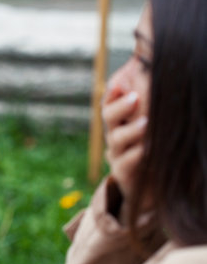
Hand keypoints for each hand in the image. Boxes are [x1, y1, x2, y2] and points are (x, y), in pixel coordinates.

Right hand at [102, 83, 146, 201]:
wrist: (152, 188)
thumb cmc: (154, 151)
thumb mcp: (150, 127)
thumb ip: (147, 105)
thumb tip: (145, 75)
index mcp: (120, 121)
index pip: (110, 101)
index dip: (113, 91)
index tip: (121, 82)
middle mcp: (115, 135)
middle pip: (108, 116)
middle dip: (120, 105)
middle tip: (135, 98)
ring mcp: (117, 155)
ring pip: (117, 139)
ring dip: (131, 130)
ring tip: (146, 123)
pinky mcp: (123, 174)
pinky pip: (125, 163)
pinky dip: (135, 155)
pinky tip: (147, 149)